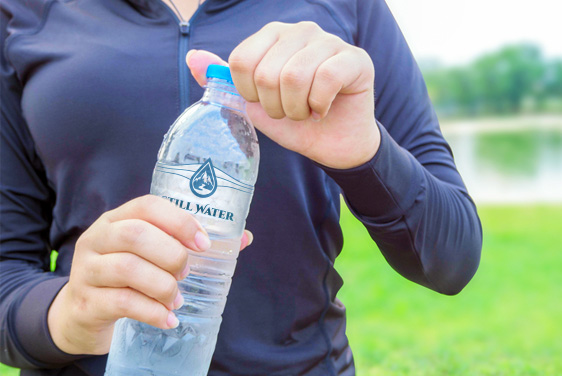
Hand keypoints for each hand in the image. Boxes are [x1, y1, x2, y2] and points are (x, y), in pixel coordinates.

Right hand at [48, 195, 253, 355]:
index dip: (179, 222)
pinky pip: (122, 303)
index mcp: (117, 220)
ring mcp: (87, 270)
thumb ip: (190, 245)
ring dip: (163, 286)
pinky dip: (152, 312)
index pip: (147, 206)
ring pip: (127, 269)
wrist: (82, 314)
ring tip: (177, 300)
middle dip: (171, 255)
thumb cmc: (128, 279)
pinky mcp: (86, 302)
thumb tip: (244, 238)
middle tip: (186, 273)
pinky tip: (168, 319)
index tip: (203, 244)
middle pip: (135, 235)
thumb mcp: (150, 256)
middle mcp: (98, 239)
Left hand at [187, 21, 380, 168]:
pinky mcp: (355, 59)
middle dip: (275, 107)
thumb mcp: (254, 105)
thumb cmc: (295, 123)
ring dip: (297, 109)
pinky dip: (319, 106)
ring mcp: (330, 41)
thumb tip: (193, 58)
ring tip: (306, 112)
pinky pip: (325, 80)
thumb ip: (226, 81)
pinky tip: (324, 109)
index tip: (266, 103)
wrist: (334, 145)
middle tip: (290, 112)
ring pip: (295, 76)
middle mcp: (301, 31)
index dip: (250, 94)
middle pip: (266, 72)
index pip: (242, 61)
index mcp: (273, 36)